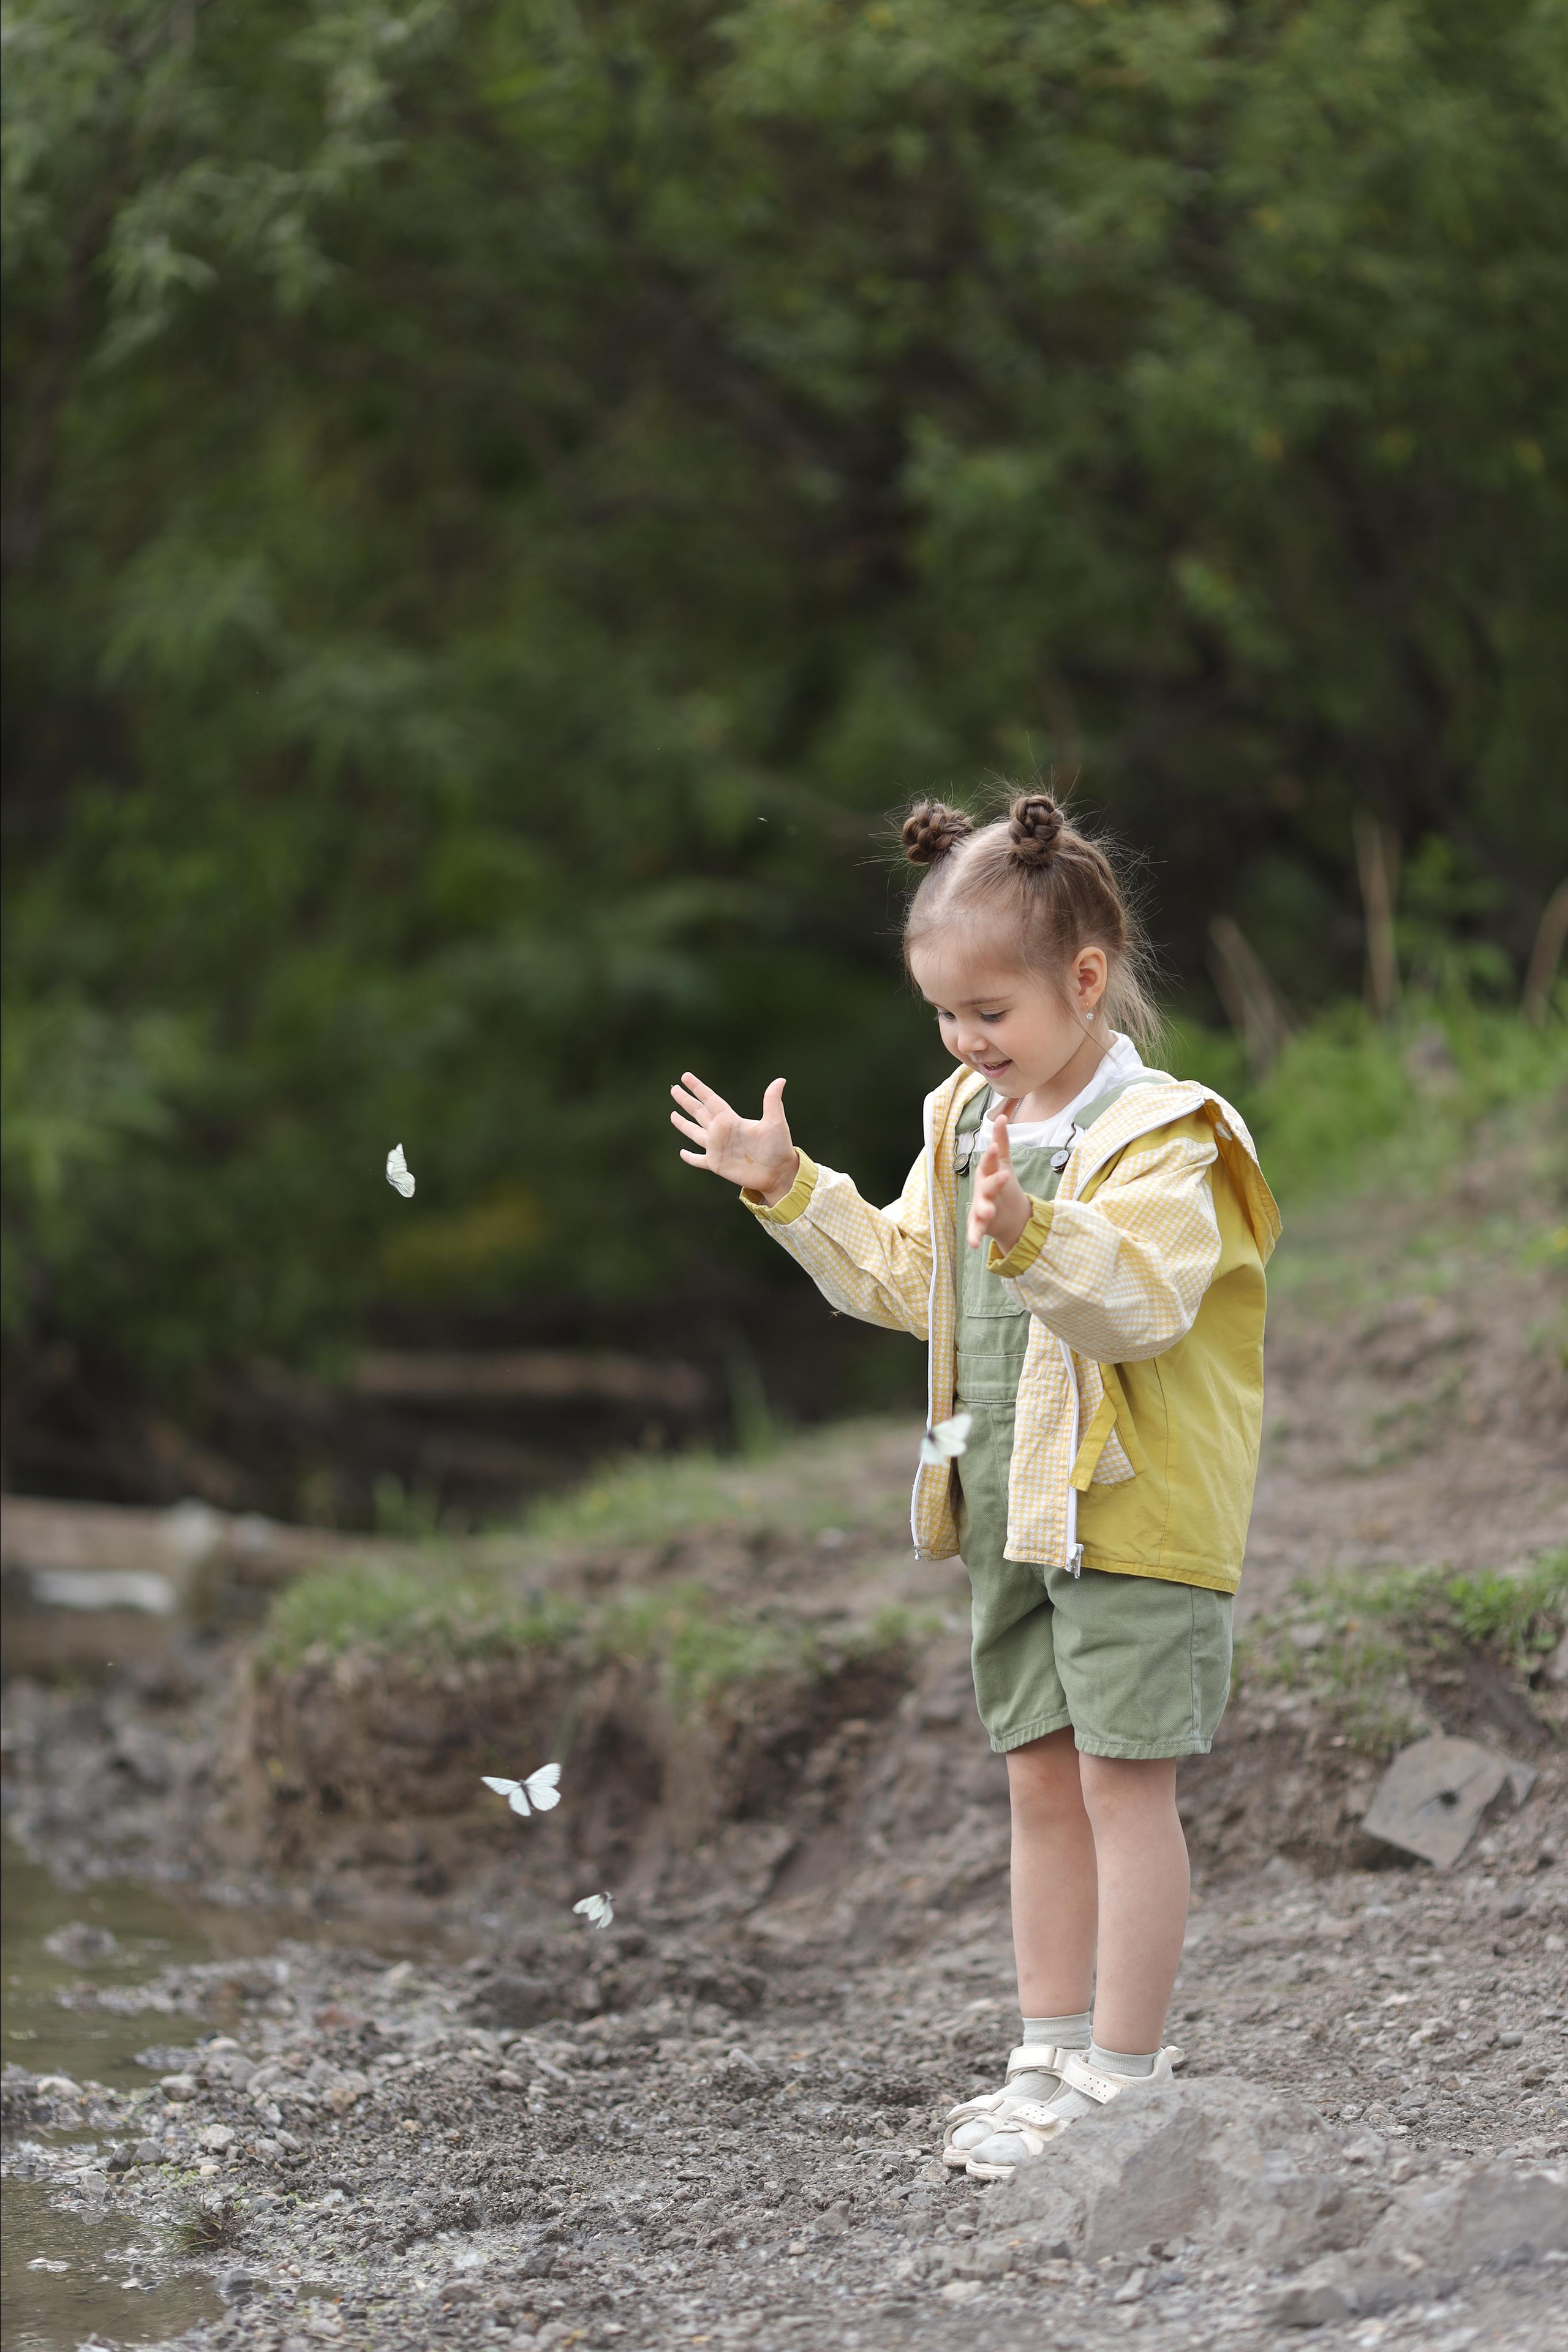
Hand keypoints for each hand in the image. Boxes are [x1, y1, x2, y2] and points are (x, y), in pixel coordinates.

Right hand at [671, 1071, 798, 1203]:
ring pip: (694, 1133)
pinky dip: (690, 1157)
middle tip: (673, 1089)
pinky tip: (682, 1153)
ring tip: (673, 1115)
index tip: (685, 1076)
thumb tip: (780, 1080)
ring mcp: (717, 1148)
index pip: (710, 1100)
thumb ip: (772, 1102)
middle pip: (698, 1112)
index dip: (697, 1088)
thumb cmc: (779, 1147)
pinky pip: (699, 1160)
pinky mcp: (717, 1164)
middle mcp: (721, 1131)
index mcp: (731, 1120)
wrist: (778, 1173)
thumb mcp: (775, 1122)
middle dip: (686, 1101)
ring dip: (683, 1124)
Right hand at [967, 1109, 1030, 1256]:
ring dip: (984, 1210)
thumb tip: (1003, 1115)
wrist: (1002, 1212)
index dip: (993, 1156)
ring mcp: (981, 1207)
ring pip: (982, 1208)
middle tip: (1005, 1176)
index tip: (996, 1147)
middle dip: (994, 1182)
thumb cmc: (999, 1182)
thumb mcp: (1003, 1162)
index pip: (990, 1164)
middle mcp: (983, 1190)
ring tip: (988, 1212)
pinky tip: (974, 1245)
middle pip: (988, 1185)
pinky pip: (976, 1231)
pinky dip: (974, 1237)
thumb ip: (1002, 1141)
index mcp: (988, 1174)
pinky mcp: (981, 1225)